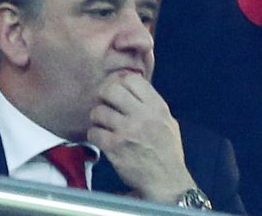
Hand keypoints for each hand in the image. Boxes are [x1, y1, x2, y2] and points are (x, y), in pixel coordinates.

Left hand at [87, 73, 197, 203]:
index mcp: (157, 107)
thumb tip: (130, 87)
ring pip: (98, 111)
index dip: (119, 82)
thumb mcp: (167, 121)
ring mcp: (128, 131)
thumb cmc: (167, 153)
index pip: (131, 79)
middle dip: (103, 96)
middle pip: (111, 90)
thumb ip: (150, 104)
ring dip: (97, 118)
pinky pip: (94, 132)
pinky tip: (102, 140)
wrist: (167, 182)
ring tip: (103, 125)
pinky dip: (95, 135)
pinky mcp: (115, 147)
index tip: (115, 90)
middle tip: (104, 104)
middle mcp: (142, 115)